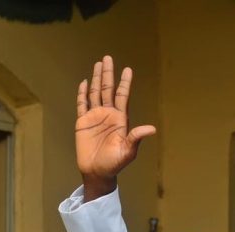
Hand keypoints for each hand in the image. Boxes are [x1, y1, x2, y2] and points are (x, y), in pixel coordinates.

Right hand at [75, 56, 156, 200]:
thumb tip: (152, 128)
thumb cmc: (115, 163)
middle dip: (108, 74)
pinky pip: (82, 104)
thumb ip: (136, 137)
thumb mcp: (128, 151)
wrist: (97, 171)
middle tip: (108, 58)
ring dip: (97, 79)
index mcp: (120, 119)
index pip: (123, 96)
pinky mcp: (83, 122)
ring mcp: (95, 117)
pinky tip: (84, 82)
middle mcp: (108, 114)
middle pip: (108, 90)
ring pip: (95, 93)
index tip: (128, 69)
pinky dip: (82, 93)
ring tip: (98, 64)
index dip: (125, 83)